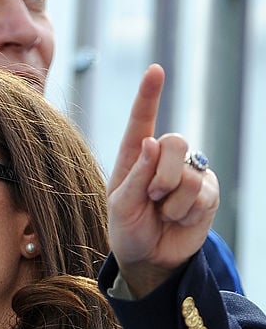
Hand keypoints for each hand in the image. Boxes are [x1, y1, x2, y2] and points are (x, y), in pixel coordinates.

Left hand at [107, 64, 218, 296]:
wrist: (150, 258)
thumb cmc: (127, 229)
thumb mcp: (121, 206)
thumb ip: (136, 175)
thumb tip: (152, 141)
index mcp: (134, 156)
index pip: (142, 120)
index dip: (149, 95)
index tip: (155, 70)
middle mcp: (162, 159)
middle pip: (174, 141)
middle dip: (161, 174)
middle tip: (152, 198)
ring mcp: (187, 173)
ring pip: (187, 171)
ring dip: (171, 200)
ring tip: (162, 212)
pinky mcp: (206, 192)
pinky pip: (201, 192)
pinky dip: (185, 211)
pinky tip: (178, 219)